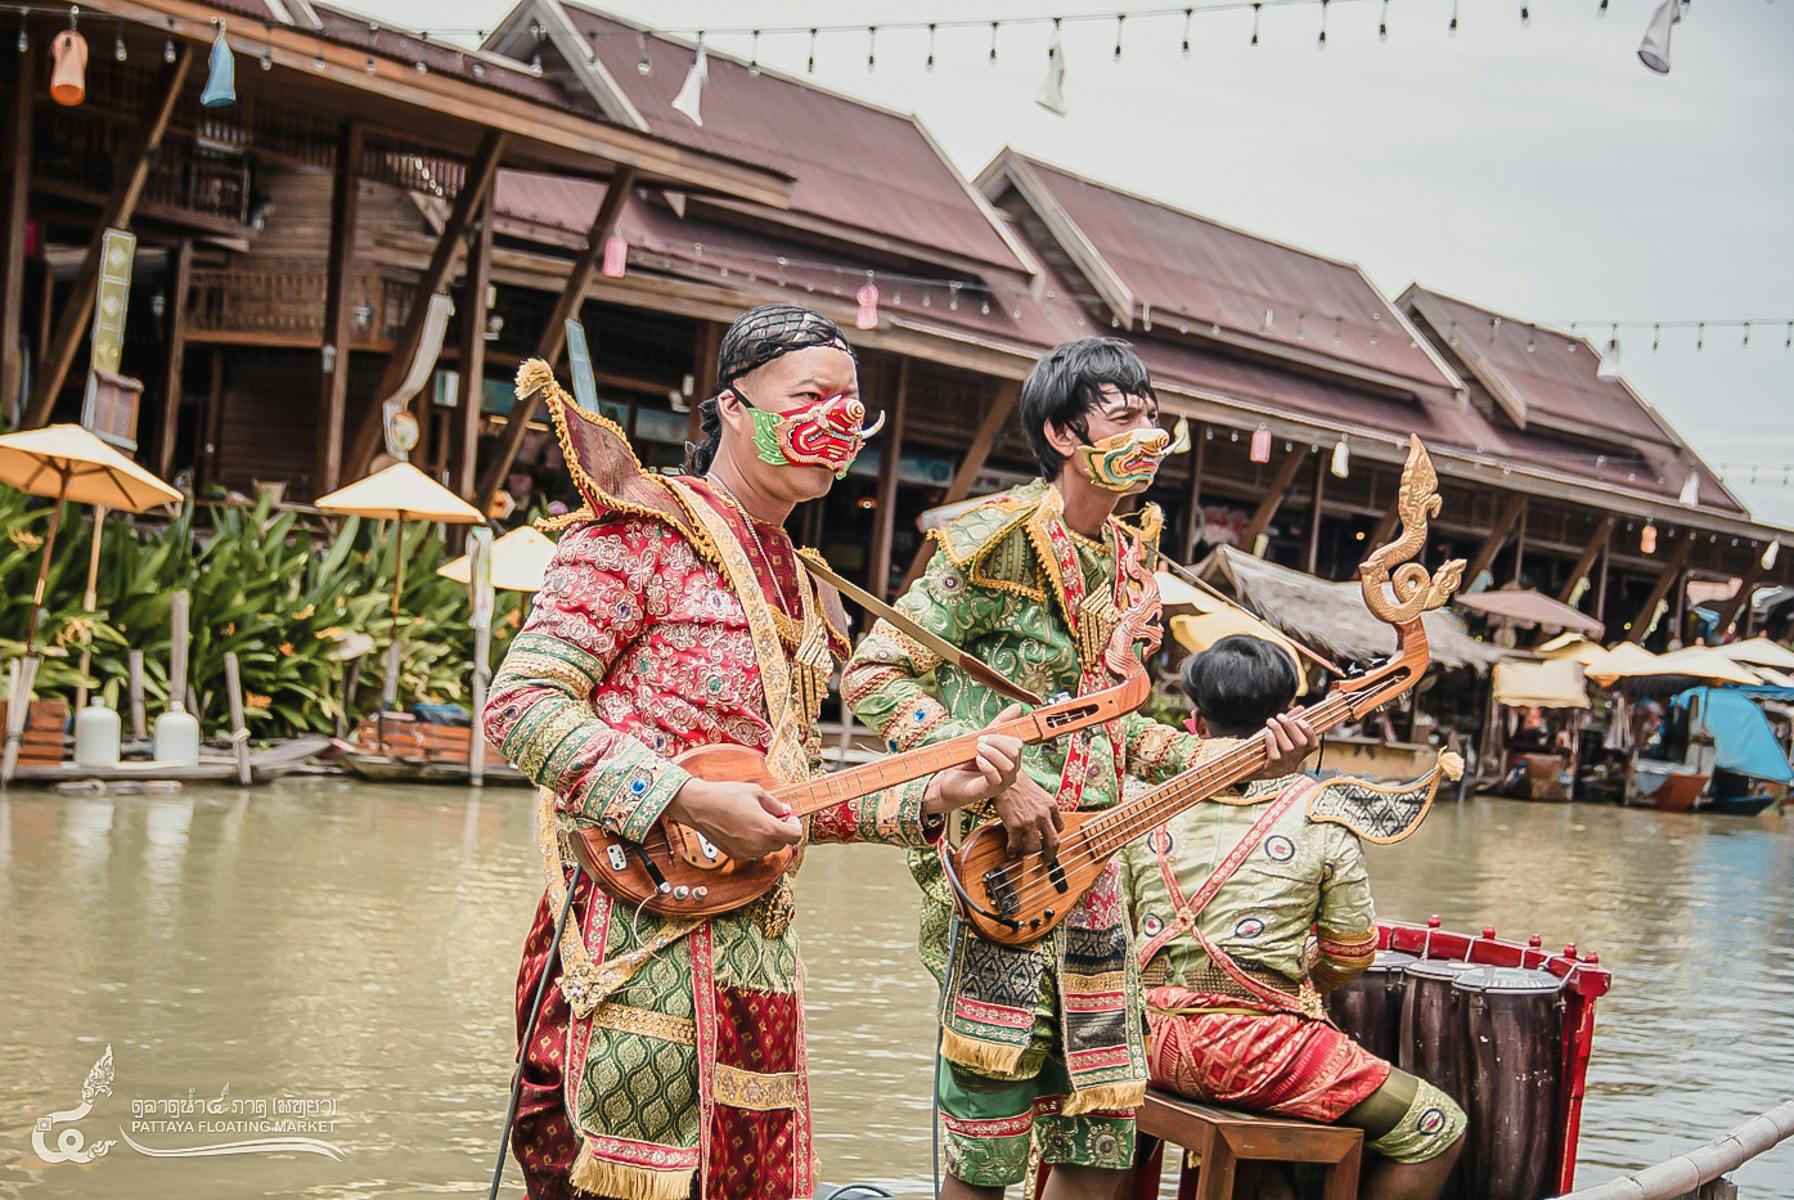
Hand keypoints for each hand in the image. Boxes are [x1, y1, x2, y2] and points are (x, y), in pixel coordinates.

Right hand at [664, 777, 802, 861]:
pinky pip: (753, 850)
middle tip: (775, 815)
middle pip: (782, 843)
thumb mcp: (756, 793)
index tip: (790, 818)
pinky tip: (745, 827)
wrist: (699, 806)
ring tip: (757, 819)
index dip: (795, 825)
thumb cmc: (725, 796)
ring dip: (768, 836)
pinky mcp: (735, 854)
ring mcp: (746, 851)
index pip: (795, 836)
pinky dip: (754, 841)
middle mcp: (758, 844)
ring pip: (767, 848)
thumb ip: (775, 804)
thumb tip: (784, 810)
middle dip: (782, 830)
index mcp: (767, 829)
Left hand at [924, 704, 1025, 813]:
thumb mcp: (982, 739)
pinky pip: (996, 778)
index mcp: (1011, 759)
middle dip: (997, 743)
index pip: (1017, 744)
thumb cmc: (967, 761)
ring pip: (1009, 765)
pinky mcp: (990, 791)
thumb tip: (1017, 707)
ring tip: (977, 751)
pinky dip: (987, 766)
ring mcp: (1002, 783)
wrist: (949, 781)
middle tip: (978, 742)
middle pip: (1015, 752)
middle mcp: (1011, 772)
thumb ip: (999, 724)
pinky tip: (978, 761)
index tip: (983, 735)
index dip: (1001, 737)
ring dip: (991, 753)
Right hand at [995, 771, 1062, 860]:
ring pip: (1035, 847)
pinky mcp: (1015, 824)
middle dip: (1051, 855)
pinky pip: (1016, 845)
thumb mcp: (1038, 794)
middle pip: (1054, 842)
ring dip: (1028, 853)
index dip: (1054, 836)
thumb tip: (1043, 823)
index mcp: (1051, 806)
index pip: (1060, 827)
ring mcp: (1030, 821)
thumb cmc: (1018, 784)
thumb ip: (1043, 808)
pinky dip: (1013, 851)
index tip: (1049, 842)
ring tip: (1023, 853)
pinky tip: (1011, 851)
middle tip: (1047, 860)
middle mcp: (1044, 814)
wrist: (1003, 777)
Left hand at [1256, 714, 1319, 778]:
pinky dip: (1272, 742)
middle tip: (1280, 716)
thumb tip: (1301, 708)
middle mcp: (1293, 763)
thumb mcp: (1277, 736)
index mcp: (1298, 756)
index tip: (1299, 720)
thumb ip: (1290, 723)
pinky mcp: (1270, 771)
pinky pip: (1275, 756)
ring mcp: (1282, 768)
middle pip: (1301, 743)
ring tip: (1271, 721)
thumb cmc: (1263, 748)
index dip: (1310, 732)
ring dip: (1279, 731)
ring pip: (1288, 748)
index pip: (1313, 745)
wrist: (1244, 766)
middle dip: (1291, 726)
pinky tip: (1267, 733)